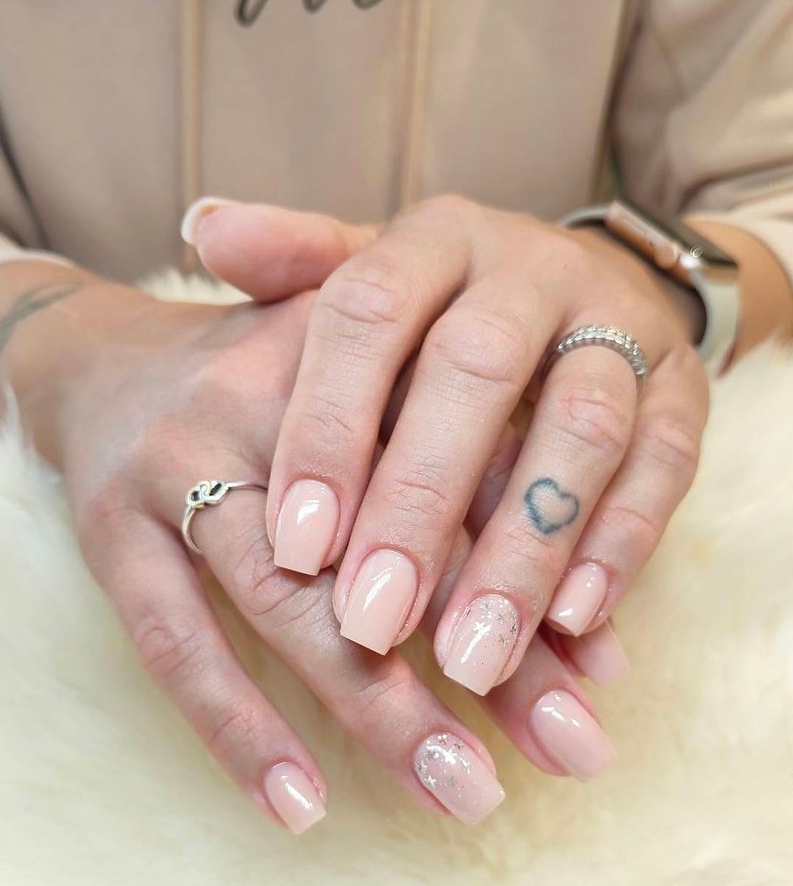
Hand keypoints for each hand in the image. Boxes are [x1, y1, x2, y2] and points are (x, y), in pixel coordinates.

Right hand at [0, 262, 614, 834]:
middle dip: (491, 653)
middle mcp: (273, 392)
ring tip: (462, 793)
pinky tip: (301, 804)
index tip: (603, 673)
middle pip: (393, 536)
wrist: (105, 364)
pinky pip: (174, 641)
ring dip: (379, 706)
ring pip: (289, 595)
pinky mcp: (113, 526)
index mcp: (363, 350)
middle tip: (571, 752)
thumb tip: (599, 648)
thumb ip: (483, 505)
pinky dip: (237, 727)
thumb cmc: (280, 402)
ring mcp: (183, 458)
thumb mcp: (380, 411)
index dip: (541, 568)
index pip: (471, 464)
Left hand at [189, 196, 707, 694]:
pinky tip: (570, 624)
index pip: (367, 312)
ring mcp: (618, 326)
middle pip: (475, 371)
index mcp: (436, 239)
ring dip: (525, 550)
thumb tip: (204, 228)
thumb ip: (299, 271)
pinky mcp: (681, 390)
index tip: (294, 547)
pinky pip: (663, 465)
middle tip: (371, 622)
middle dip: (419, 504)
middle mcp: (530, 270)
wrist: (586, 293)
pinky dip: (619, 547)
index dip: (328, 428)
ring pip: (578, 429)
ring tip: (471, 657)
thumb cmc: (448, 313)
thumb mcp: (375, 283)